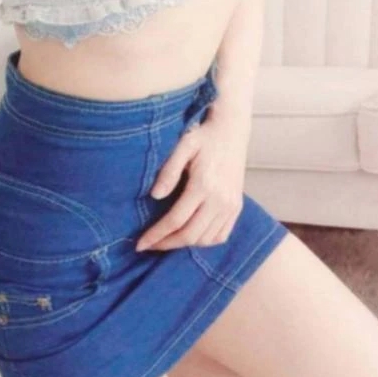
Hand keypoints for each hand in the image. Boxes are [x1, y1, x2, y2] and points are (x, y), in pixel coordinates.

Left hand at [135, 111, 249, 251]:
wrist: (232, 131)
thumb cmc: (203, 137)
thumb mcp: (183, 146)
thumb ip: (168, 171)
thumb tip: (154, 196)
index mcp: (204, 185)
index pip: (175, 220)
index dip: (156, 235)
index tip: (140, 244)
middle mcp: (220, 200)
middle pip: (190, 235)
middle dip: (166, 244)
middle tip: (149, 246)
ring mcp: (231, 206)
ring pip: (206, 239)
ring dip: (184, 244)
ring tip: (166, 240)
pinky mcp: (237, 207)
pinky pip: (221, 236)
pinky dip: (204, 241)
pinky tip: (189, 235)